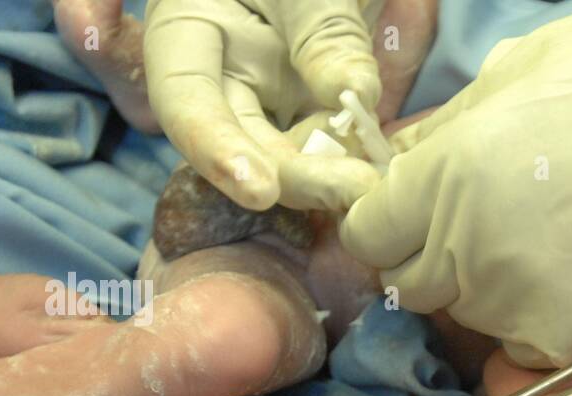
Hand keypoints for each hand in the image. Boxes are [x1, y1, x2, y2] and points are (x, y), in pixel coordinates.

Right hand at [144, 0, 383, 210]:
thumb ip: (322, 30)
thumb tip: (351, 97)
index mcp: (187, 33)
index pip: (184, 103)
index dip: (216, 151)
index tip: (260, 190)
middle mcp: (224, 73)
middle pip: (247, 142)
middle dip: (298, 176)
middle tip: (354, 190)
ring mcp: (273, 91)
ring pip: (294, 152)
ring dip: (333, 175)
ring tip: (376, 180)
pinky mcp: (316, 103)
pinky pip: (336, 141)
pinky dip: (359, 155)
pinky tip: (386, 170)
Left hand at [340, 9, 571, 366]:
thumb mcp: (523, 71)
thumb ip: (448, 127)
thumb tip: (403, 160)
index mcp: (447, 176)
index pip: (370, 232)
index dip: (388, 220)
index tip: (414, 212)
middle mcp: (469, 250)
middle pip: (412, 283)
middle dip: (433, 256)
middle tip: (486, 225)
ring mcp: (517, 305)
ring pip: (469, 314)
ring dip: (489, 288)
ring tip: (550, 242)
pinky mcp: (567, 342)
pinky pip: (523, 342)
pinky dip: (538, 318)